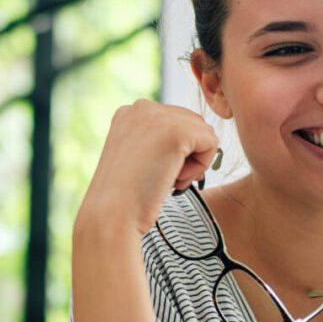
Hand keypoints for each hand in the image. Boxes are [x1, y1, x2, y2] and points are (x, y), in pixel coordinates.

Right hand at [78, 99, 220, 236]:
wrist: (111, 214)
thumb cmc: (124, 198)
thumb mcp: (138, 157)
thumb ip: (159, 141)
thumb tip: (201, 138)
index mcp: (129, 112)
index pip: (173, 121)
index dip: (173, 151)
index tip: (152, 171)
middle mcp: (142, 107)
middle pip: (192, 123)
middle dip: (186, 154)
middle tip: (162, 178)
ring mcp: (160, 116)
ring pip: (204, 133)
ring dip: (193, 162)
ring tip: (166, 179)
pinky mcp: (178, 132)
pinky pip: (211, 144)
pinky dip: (200, 167)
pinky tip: (175, 179)